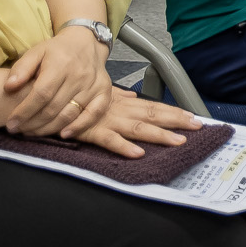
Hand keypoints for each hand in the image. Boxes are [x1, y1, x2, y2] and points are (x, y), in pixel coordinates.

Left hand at [0, 25, 111, 138]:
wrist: (87, 43)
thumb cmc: (56, 51)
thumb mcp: (36, 52)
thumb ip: (21, 68)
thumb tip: (8, 87)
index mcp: (60, 65)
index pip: (41, 94)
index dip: (24, 111)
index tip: (11, 124)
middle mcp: (79, 76)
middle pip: (54, 107)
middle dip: (33, 123)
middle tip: (19, 130)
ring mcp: (93, 85)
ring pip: (70, 114)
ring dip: (49, 128)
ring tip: (33, 133)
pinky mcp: (104, 92)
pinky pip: (94, 114)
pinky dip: (79, 127)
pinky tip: (64, 134)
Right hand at [72, 90, 199, 159]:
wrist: (48, 96)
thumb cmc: (74, 97)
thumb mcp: (99, 93)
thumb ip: (117, 95)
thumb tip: (134, 96)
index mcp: (122, 103)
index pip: (153, 106)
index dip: (174, 111)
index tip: (193, 116)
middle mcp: (119, 110)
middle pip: (153, 115)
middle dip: (176, 121)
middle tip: (198, 126)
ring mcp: (106, 121)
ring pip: (137, 128)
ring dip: (159, 135)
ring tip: (178, 141)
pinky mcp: (91, 132)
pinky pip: (110, 140)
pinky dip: (124, 147)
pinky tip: (138, 153)